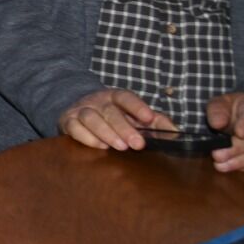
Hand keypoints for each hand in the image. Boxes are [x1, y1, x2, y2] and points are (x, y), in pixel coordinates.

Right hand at [57, 87, 171, 151]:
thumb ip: (157, 122)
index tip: (149, 118)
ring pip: (90, 118)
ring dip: (106, 132)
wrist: (78, 108)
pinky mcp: (67, 121)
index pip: (125, 97)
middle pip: (109, 111)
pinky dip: (86, 137)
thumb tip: (176, 132)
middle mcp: (97, 101)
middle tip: (138, 144)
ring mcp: (81, 110)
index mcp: (115, 97)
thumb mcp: (135, 116)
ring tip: (120, 147)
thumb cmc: (114, 116)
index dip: (137, 107)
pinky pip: (74, 127)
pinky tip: (100, 146)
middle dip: (124, 127)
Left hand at [207, 92, 243, 172]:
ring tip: (219, 165)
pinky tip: (229, 166)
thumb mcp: (219, 104)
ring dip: (239, 162)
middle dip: (236, 149)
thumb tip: (217, 124)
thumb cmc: (227, 110)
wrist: (236, 117)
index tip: (239, 133)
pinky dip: (243, 166)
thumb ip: (217, 111)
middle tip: (217, 156)